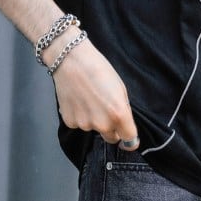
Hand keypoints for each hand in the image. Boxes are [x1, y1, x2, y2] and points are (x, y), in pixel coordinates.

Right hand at [45, 32, 139, 146]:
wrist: (71, 60)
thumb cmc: (98, 69)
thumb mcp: (120, 88)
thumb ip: (123, 110)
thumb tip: (124, 124)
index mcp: (119, 115)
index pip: (129, 140)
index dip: (130, 139)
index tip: (128, 137)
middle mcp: (102, 124)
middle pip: (111, 138)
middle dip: (111, 129)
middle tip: (105, 110)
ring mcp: (84, 124)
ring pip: (94, 129)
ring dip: (93, 120)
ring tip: (88, 99)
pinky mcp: (70, 122)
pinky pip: (79, 124)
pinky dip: (79, 116)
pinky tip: (77, 100)